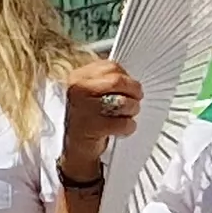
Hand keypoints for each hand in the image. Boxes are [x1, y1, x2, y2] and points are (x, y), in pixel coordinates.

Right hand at [61, 56, 141, 172]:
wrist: (74, 145)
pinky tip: (121, 129)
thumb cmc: (87, 117)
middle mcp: (78, 90)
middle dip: (133, 91)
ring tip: (126, 115)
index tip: (130, 87)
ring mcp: (83, 108)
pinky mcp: (91, 127)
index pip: (110, 67)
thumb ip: (106, 81)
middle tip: (136, 99)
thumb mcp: (90, 93)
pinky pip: (123, 123)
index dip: (126, 77)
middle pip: (118, 81)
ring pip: (123, 102)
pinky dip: (128, 127)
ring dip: (132, 110)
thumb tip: (131, 78)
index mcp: (78, 77)